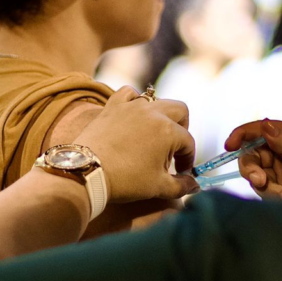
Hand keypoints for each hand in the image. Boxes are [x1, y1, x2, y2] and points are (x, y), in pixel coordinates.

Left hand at [75, 87, 198, 201]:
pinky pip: (128, 93)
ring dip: (160, 116)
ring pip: (156, 100)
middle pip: (180, 111)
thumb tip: (195, 185)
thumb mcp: (158, 187)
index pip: (188, 142)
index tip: (180, 172)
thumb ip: (182, 186)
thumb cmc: (125, 181)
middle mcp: (153, 113)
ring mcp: (131, 106)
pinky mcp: (113, 106)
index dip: (187, 159)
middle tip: (173, 149)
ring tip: (154, 135)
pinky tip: (133, 115)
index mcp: (168, 131)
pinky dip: (134, 101)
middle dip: (182, 129)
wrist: (87, 172)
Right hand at [225, 119, 281, 211]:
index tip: (230, 144)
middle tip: (257, 179)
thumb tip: (264, 124)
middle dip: (251, 166)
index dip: (243, 134)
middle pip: (253, 153)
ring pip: (257, 174)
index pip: (263, 130)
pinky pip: (266, 191)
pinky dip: (275, 195)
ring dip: (265, 184)